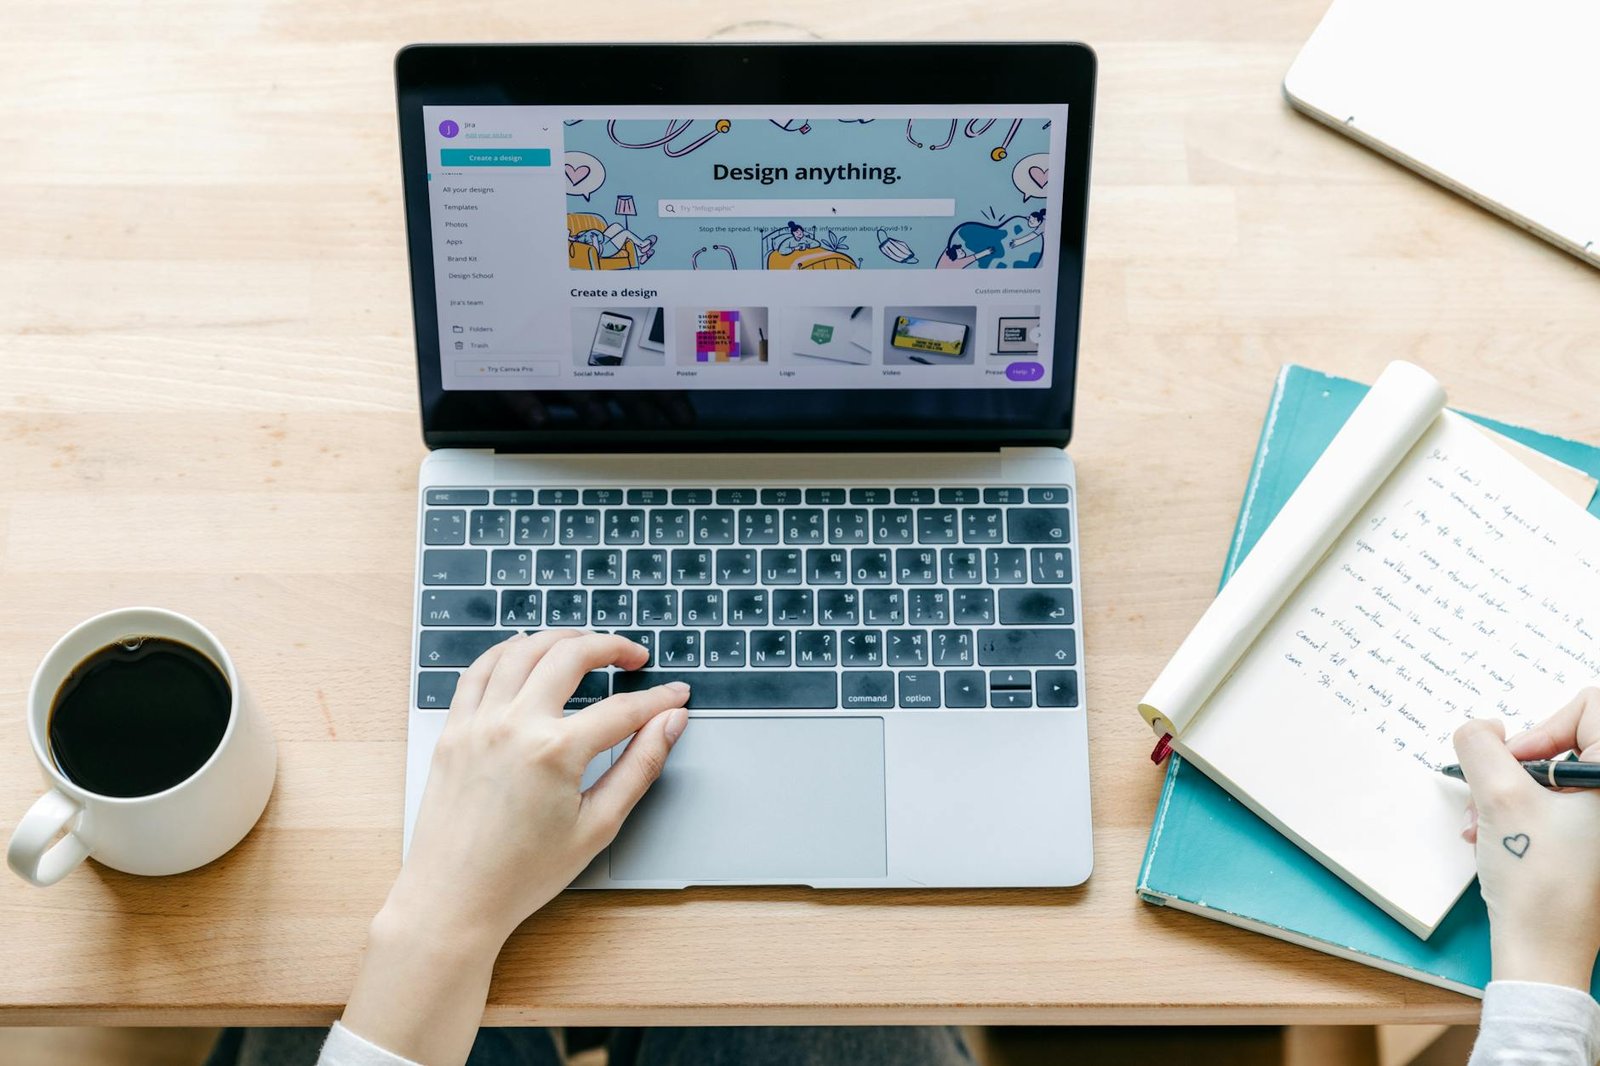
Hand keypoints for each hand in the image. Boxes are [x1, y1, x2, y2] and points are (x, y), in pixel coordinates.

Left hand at [342, 631, 688, 1065]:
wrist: (453, 899)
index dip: (658, 699)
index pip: (623, 709)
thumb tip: (670, 724)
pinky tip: (525, 651)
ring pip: (522, 651)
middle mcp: (515, 725)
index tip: (677, 694)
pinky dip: (506, 651)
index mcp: (556, 752)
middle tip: (634, 656)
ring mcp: (478, 723)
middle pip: (571, 656)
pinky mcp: (453, 730)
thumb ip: (639, 767)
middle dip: (611, 647)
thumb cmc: (523, 874)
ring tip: (586, 643)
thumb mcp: (598, 826)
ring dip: (560, 638)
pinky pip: (478, 671)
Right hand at [1453, 688, 1599, 989]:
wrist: (1545, 951)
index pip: (1590, 705)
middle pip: (1565, 740)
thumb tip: (1481, 727)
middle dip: (1514, 766)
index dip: (1543, 727)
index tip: (1514, 764)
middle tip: (1488, 797)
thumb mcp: (1499, 797)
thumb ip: (1480, 744)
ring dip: (1509, 791)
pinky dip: (1521, 811)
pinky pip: (1557, 803)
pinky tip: (1495, 837)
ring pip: (1555, 773)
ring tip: (1483, 825)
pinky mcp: (1592, 841)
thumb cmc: (1537, 881)